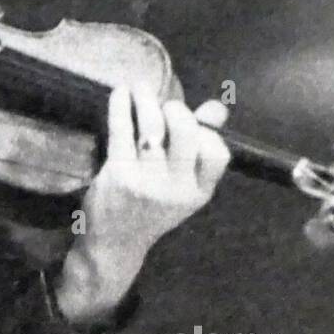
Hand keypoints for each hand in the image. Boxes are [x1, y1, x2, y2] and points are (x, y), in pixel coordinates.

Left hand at [55, 82, 229, 326]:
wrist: (115, 243)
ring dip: (146, 100)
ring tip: (140, 90)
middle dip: (176, 109)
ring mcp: (147, 182)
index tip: (190, 124)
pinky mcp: (118, 173)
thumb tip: (217, 107)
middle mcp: (176, 189)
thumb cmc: (151, 208)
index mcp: (199, 192)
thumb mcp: (182, 185)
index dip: (206, 132)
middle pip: (187, 132)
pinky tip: (120, 93)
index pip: (218, 153)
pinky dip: (120, 105)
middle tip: (164, 105)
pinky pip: (122, 129)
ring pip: (153, 126)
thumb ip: (201, 146)